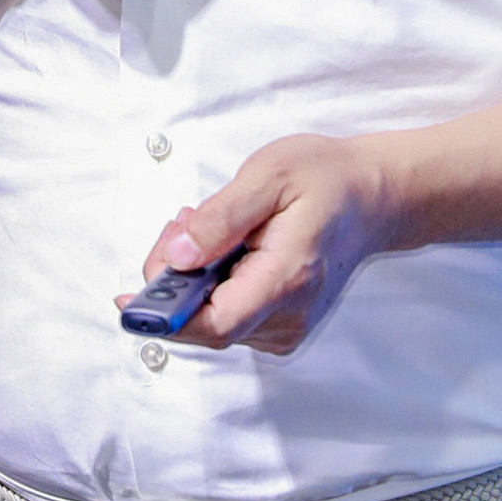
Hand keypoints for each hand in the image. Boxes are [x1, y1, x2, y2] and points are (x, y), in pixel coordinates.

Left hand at [134, 134, 410, 354]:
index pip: (214, 324)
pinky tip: (224, 247)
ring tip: (210, 226)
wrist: (372, 195)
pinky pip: (226, 315)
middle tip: (185, 222)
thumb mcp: (269, 176)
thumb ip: (220, 218)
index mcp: (287, 278)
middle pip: (203, 323)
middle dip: (176, 278)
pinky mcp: (280, 324)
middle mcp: (289, 315)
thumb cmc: (327, 180)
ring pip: (211, 320)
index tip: (129, 300)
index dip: (164, 317)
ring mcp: (287, 325)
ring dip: (193, 278)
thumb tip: (177, 255)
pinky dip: (210, 285)